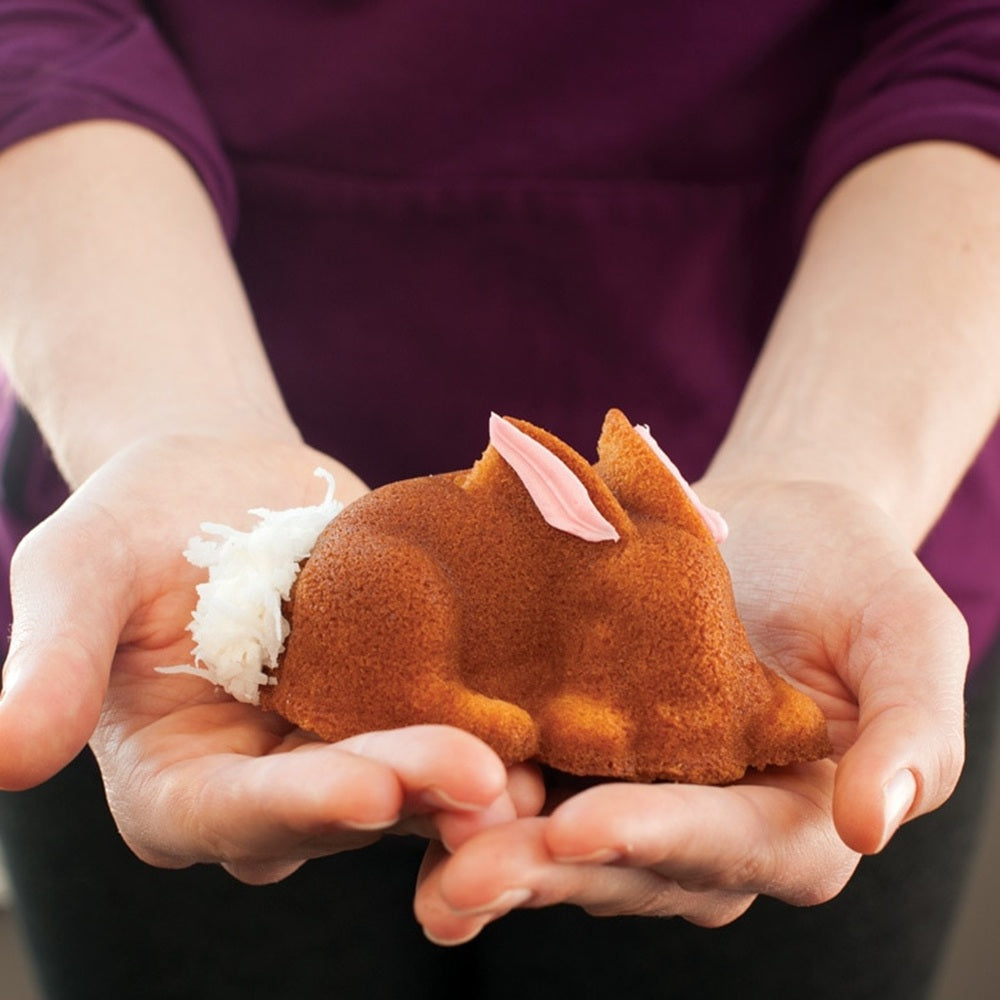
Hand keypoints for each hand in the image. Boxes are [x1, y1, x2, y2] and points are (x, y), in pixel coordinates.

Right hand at [0, 434, 525, 882]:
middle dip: (412, 793)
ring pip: (416, 782)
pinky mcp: (408, 709)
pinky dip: (503, 722)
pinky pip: (458, 723)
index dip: (294, 806)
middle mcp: (271, 789)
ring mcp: (348, 751)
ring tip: (537, 767)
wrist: (231, 485)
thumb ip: (48, 656)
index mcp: (180, 782)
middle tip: (486, 781)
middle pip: (342, 807)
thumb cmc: (140, 522)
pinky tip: (557, 713)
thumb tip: (1, 756)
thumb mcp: (79, 565)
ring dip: (476, 780)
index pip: (230, 812)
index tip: (361, 784)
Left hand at [413, 479, 968, 941]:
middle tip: (462, 872)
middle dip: (543, 869)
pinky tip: (412, 781)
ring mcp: (627, 792)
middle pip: (623, 866)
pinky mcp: (574, 747)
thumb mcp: (909, 635)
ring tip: (422, 844)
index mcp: (787, 820)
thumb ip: (911, 729)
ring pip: (556, 840)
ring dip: (488, 848)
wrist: (770, 525)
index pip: (727, 848)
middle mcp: (698, 828)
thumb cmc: (850, 576)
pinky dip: (469, 788)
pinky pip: (522, 778)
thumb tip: (879, 821)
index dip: (655, 840)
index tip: (581, 827)